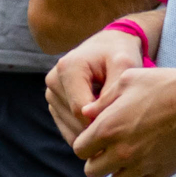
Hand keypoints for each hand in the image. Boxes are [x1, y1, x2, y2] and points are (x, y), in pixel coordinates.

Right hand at [45, 22, 146, 147]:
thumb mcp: (124, 65)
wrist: (109, 45)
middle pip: (75, 122)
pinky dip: (87, 131)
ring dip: (94, 130)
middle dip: (99, 127)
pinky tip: (102, 120)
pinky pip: (69, 130)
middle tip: (122, 121)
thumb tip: (94, 118)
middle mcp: (53, 80)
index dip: (103, 122)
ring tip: (112, 116)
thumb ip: (112, 91)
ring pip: (72, 129)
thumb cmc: (119, 54)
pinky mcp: (54, 104)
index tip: (124, 122)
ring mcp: (51, 93)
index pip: (81, 111)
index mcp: (67, 68)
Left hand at [72, 62, 175, 176]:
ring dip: (119, 171)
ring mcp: (142, 164)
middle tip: (111, 149)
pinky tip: (148, 160)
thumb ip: (102, 101)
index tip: (97, 138)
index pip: (80, 150)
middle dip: (98, 161)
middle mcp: (122, 151)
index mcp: (108, 127)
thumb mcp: (127, 81)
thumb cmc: (163, 83)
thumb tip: (86, 113)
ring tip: (130, 155)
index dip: (86, 144)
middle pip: (93, 172)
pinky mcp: (163, 172)